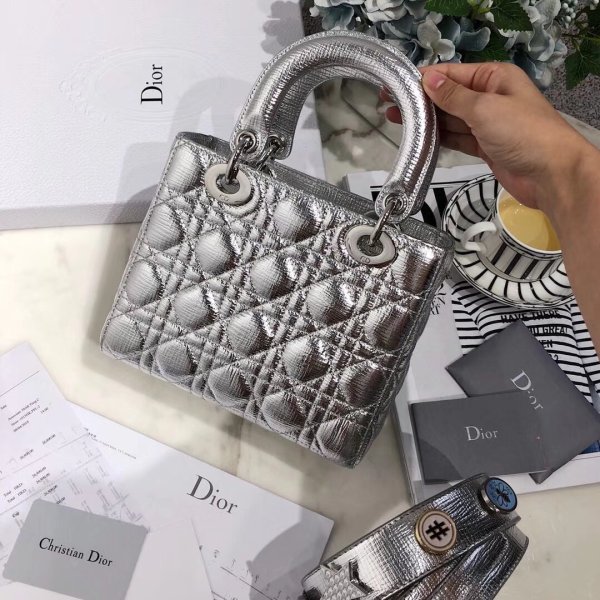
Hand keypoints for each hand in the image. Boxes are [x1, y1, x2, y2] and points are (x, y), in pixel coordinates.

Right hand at [383, 63, 594, 213]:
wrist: (551, 174)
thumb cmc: (524, 133)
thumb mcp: (484, 108)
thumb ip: (453, 96)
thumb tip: (427, 79)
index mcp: (494, 78)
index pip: (452, 74)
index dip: (423, 80)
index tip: (396, 86)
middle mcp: (490, 98)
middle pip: (448, 97)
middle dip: (420, 102)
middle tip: (390, 105)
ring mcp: (487, 124)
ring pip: (450, 120)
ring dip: (426, 122)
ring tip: (396, 121)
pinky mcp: (485, 147)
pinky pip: (457, 139)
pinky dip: (439, 139)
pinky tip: (420, 139)